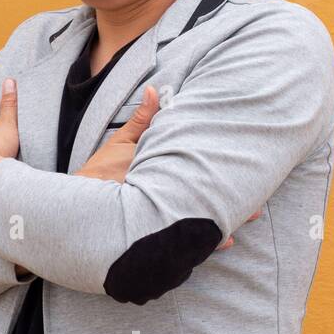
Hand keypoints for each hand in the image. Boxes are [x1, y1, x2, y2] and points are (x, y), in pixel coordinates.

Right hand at [71, 84, 260, 250]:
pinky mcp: (152, 234)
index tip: (243, 158)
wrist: (75, 212)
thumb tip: (155, 90)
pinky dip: (204, 242)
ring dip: (223, 220)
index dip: (220, 162)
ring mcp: (156, 217)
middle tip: (259, 198)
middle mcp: (158, 193)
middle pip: (202, 192)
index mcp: (155, 166)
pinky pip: (184, 240)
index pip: (193, 162)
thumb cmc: (96, 176)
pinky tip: (224, 243)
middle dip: (230, 195)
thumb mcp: (117, 144)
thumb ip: (141, 120)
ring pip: (197, 218)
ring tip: (248, 219)